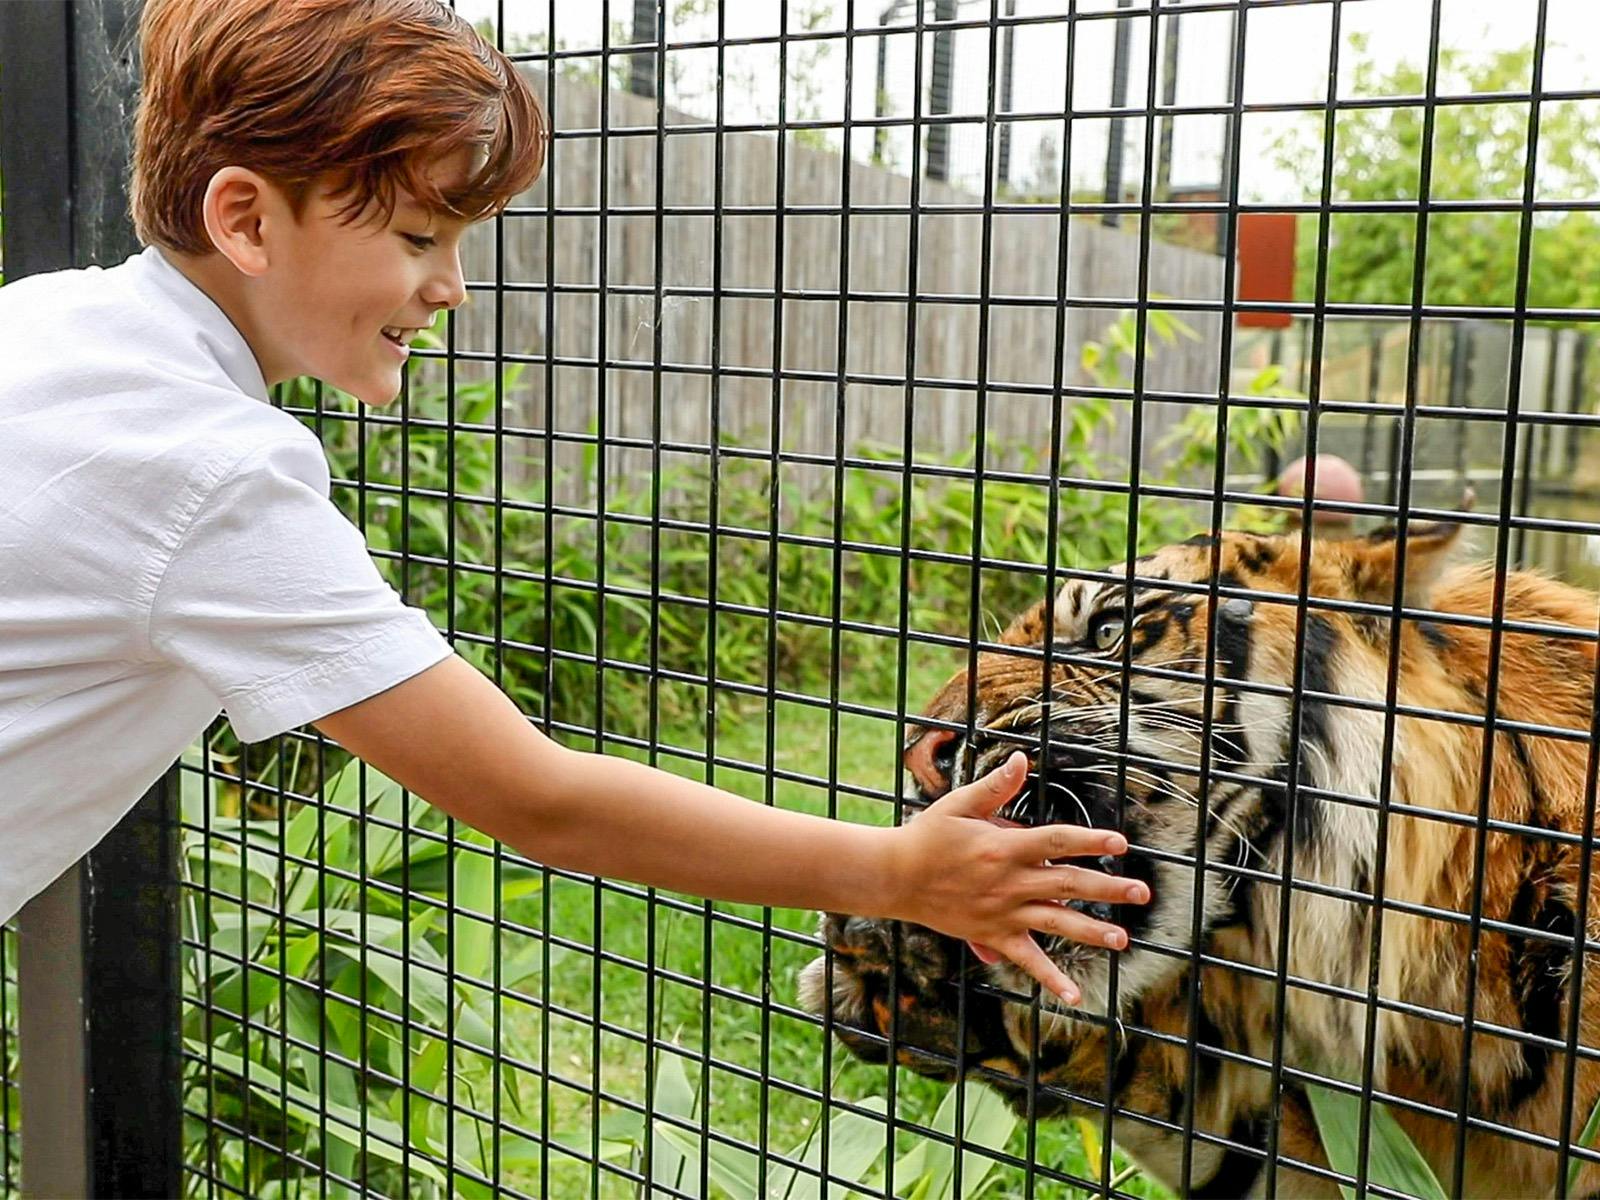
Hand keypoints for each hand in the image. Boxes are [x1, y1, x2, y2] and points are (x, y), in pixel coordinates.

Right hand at [885, 751, 1149, 1003]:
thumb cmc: (928, 836)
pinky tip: (1075, 997)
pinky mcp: (994, 936)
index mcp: (1004, 847)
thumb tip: (1021, 759)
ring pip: (1056, 923)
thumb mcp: (958, 804)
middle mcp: (1010, 882)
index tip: (1120, 844)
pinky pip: (1027, 960)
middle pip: (1067, 884)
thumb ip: (994, 786)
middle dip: (1107, 889)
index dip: (1089, 841)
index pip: (1056, 841)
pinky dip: (1051, 979)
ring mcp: (1003, 913)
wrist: (895, 877)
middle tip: (1141, 893)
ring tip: (1123, 938)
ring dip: (1091, 932)